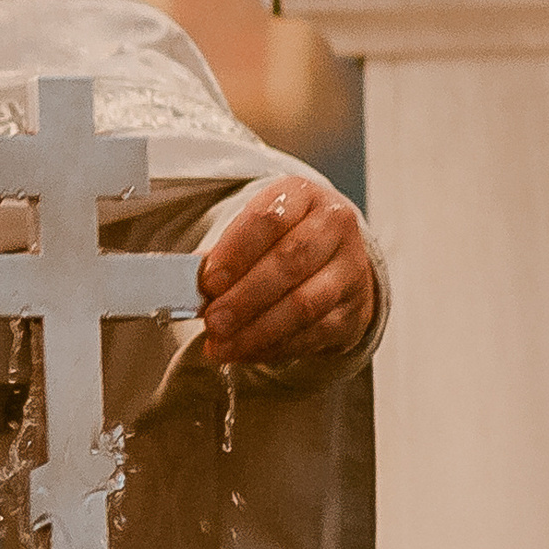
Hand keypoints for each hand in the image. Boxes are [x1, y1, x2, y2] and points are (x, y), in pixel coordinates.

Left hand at [197, 177, 375, 364]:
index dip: (236, 252)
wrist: (335, 258)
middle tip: (213, 321)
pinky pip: (314, 333)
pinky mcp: (355, 309)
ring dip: (258, 330)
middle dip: (245, 297)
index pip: (268, 219)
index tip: (208, 282)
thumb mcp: (254, 231)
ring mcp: (351, 269)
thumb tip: (192, 282)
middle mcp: (334, 226)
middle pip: (290, 262)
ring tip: (224, 345)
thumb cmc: (282, 240)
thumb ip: (224, 254)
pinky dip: (275, 346)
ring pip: (305, 303)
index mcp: (302, 195)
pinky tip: (246, 352)